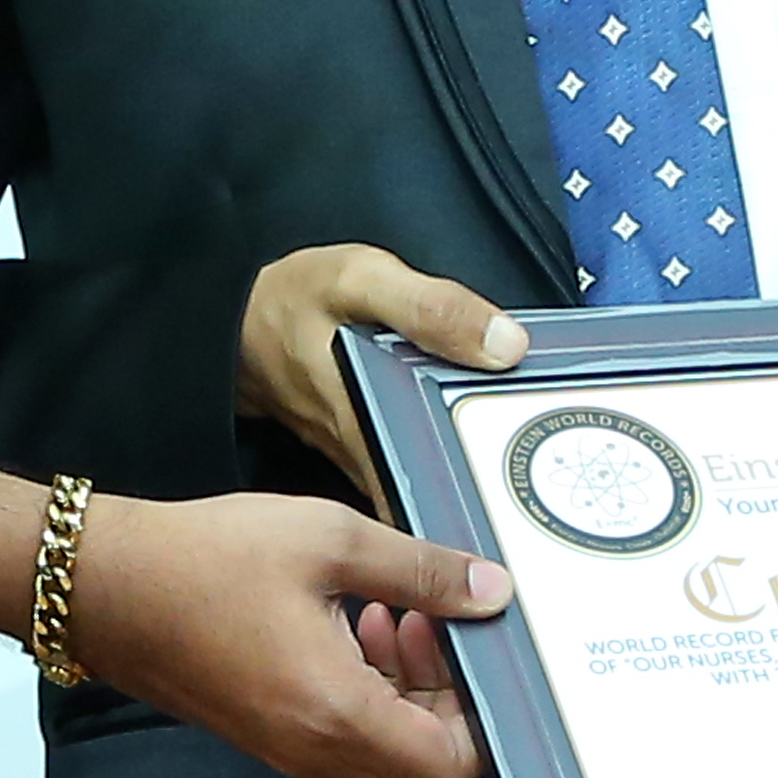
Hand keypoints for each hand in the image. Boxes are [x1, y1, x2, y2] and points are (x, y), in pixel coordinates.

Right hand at [0, 468, 508, 777]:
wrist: (103, 586)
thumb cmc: (206, 561)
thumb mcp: (330, 539)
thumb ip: (423, 570)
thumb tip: (492, 591)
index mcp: (339, 712)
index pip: (451, 767)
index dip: (483, 718)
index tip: (474, 648)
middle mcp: (316, 750)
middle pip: (424, 769)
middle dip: (449, 699)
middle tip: (434, 621)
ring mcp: (287, 750)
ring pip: (384, 756)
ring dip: (408, 693)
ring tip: (394, 611)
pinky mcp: (265, 735)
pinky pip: (343, 740)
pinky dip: (368, 695)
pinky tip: (352, 623)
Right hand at [237, 245, 525, 493]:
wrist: (225, 323)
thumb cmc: (290, 299)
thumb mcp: (361, 279)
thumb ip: (432, 308)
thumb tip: (506, 346)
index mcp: (370, 422)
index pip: (439, 482)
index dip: (488, 497)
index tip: (538, 498)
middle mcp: (366, 454)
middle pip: (441, 489)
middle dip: (494, 493)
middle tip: (552, 490)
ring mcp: (360, 458)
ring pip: (425, 483)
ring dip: (470, 480)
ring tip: (531, 476)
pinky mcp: (358, 448)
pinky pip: (410, 465)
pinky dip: (443, 458)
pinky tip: (478, 444)